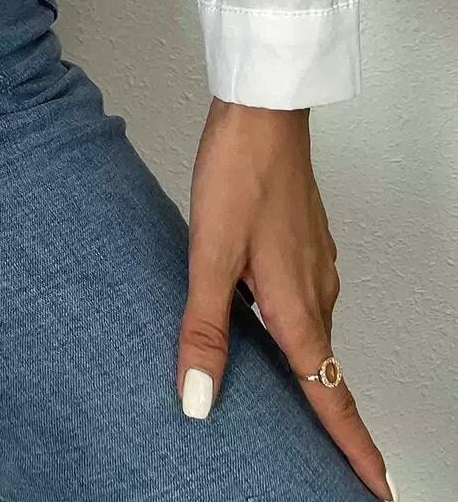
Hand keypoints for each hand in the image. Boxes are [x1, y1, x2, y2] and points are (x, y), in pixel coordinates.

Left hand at [179, 100, 393, 499]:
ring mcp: (315, 266)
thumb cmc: (238, 174)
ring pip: (315, 335)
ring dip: (310, 373)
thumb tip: (198, 398)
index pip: (331, 399)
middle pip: (326, 375)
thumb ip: (203, 329)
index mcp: (297, 308)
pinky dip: (295, 329)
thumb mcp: (208, 255)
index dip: (353, 450)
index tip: (377, 492)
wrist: (261, 112)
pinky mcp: (305, 244)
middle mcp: (317, 293)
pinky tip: (265, 323)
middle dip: (331, 423)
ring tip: (298, 408)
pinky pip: (306, 302)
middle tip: (336, 466)